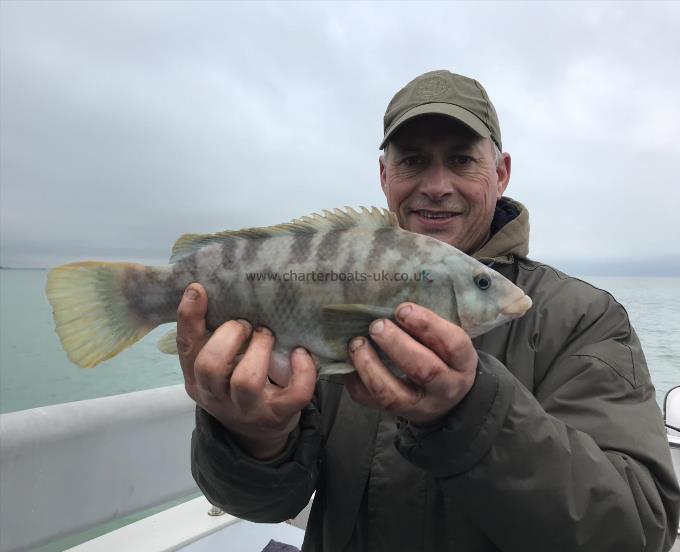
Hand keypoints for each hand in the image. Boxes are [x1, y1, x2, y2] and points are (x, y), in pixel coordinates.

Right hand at [177, 283, 316, 458]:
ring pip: (246, 381)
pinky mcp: (279, 414)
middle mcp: (217, 397)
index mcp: (197, 379)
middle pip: (210, 366)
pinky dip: (302, 371)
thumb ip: (211, 335)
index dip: (189, 318)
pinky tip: (300, 354)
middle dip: (229, 336)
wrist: (257, 432)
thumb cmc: (235, 383)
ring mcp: (248, 409)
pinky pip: (294, 394)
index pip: (187, 348)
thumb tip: (207, 289)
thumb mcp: (217, 363)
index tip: (199, 290)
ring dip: (259, 350)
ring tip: (267, 335)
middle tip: (245, 324)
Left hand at [343, 302, 476, 423]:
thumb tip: (390, 304)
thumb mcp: (447, 341)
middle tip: (377, 325)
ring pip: (393, 394)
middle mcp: (445, 388)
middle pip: (424, 370)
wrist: (445, 399)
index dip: (427, 325)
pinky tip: (348, 363)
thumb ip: (427, 326)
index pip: (452, 345)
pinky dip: (356, 381)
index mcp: (462, 363)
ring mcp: (419, 406)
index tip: (403, 309)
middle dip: (396, 345)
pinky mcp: (395, 413)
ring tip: (357, 344)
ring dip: (370, 367)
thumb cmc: (443, 358)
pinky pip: (370, 402)